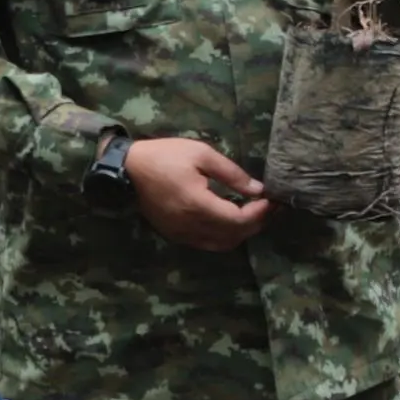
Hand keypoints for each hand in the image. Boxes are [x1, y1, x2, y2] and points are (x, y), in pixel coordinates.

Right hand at [130, 136, 272, 247]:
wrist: (127, 169)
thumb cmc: (165, 156)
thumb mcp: (202, 154)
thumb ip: (232, 174)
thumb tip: (258, 189)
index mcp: (198, 205)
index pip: (238, 220)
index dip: (259, 213)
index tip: (272, 200)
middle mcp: (191, 226)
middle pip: (234, 236)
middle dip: (256, 223)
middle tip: (270, 207)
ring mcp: (182, 234)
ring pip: (222, 244)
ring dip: (242, 233)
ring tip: (255, 215)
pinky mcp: (176, 235)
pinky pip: (207, 243)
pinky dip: (225, 236)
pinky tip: (231, 220)